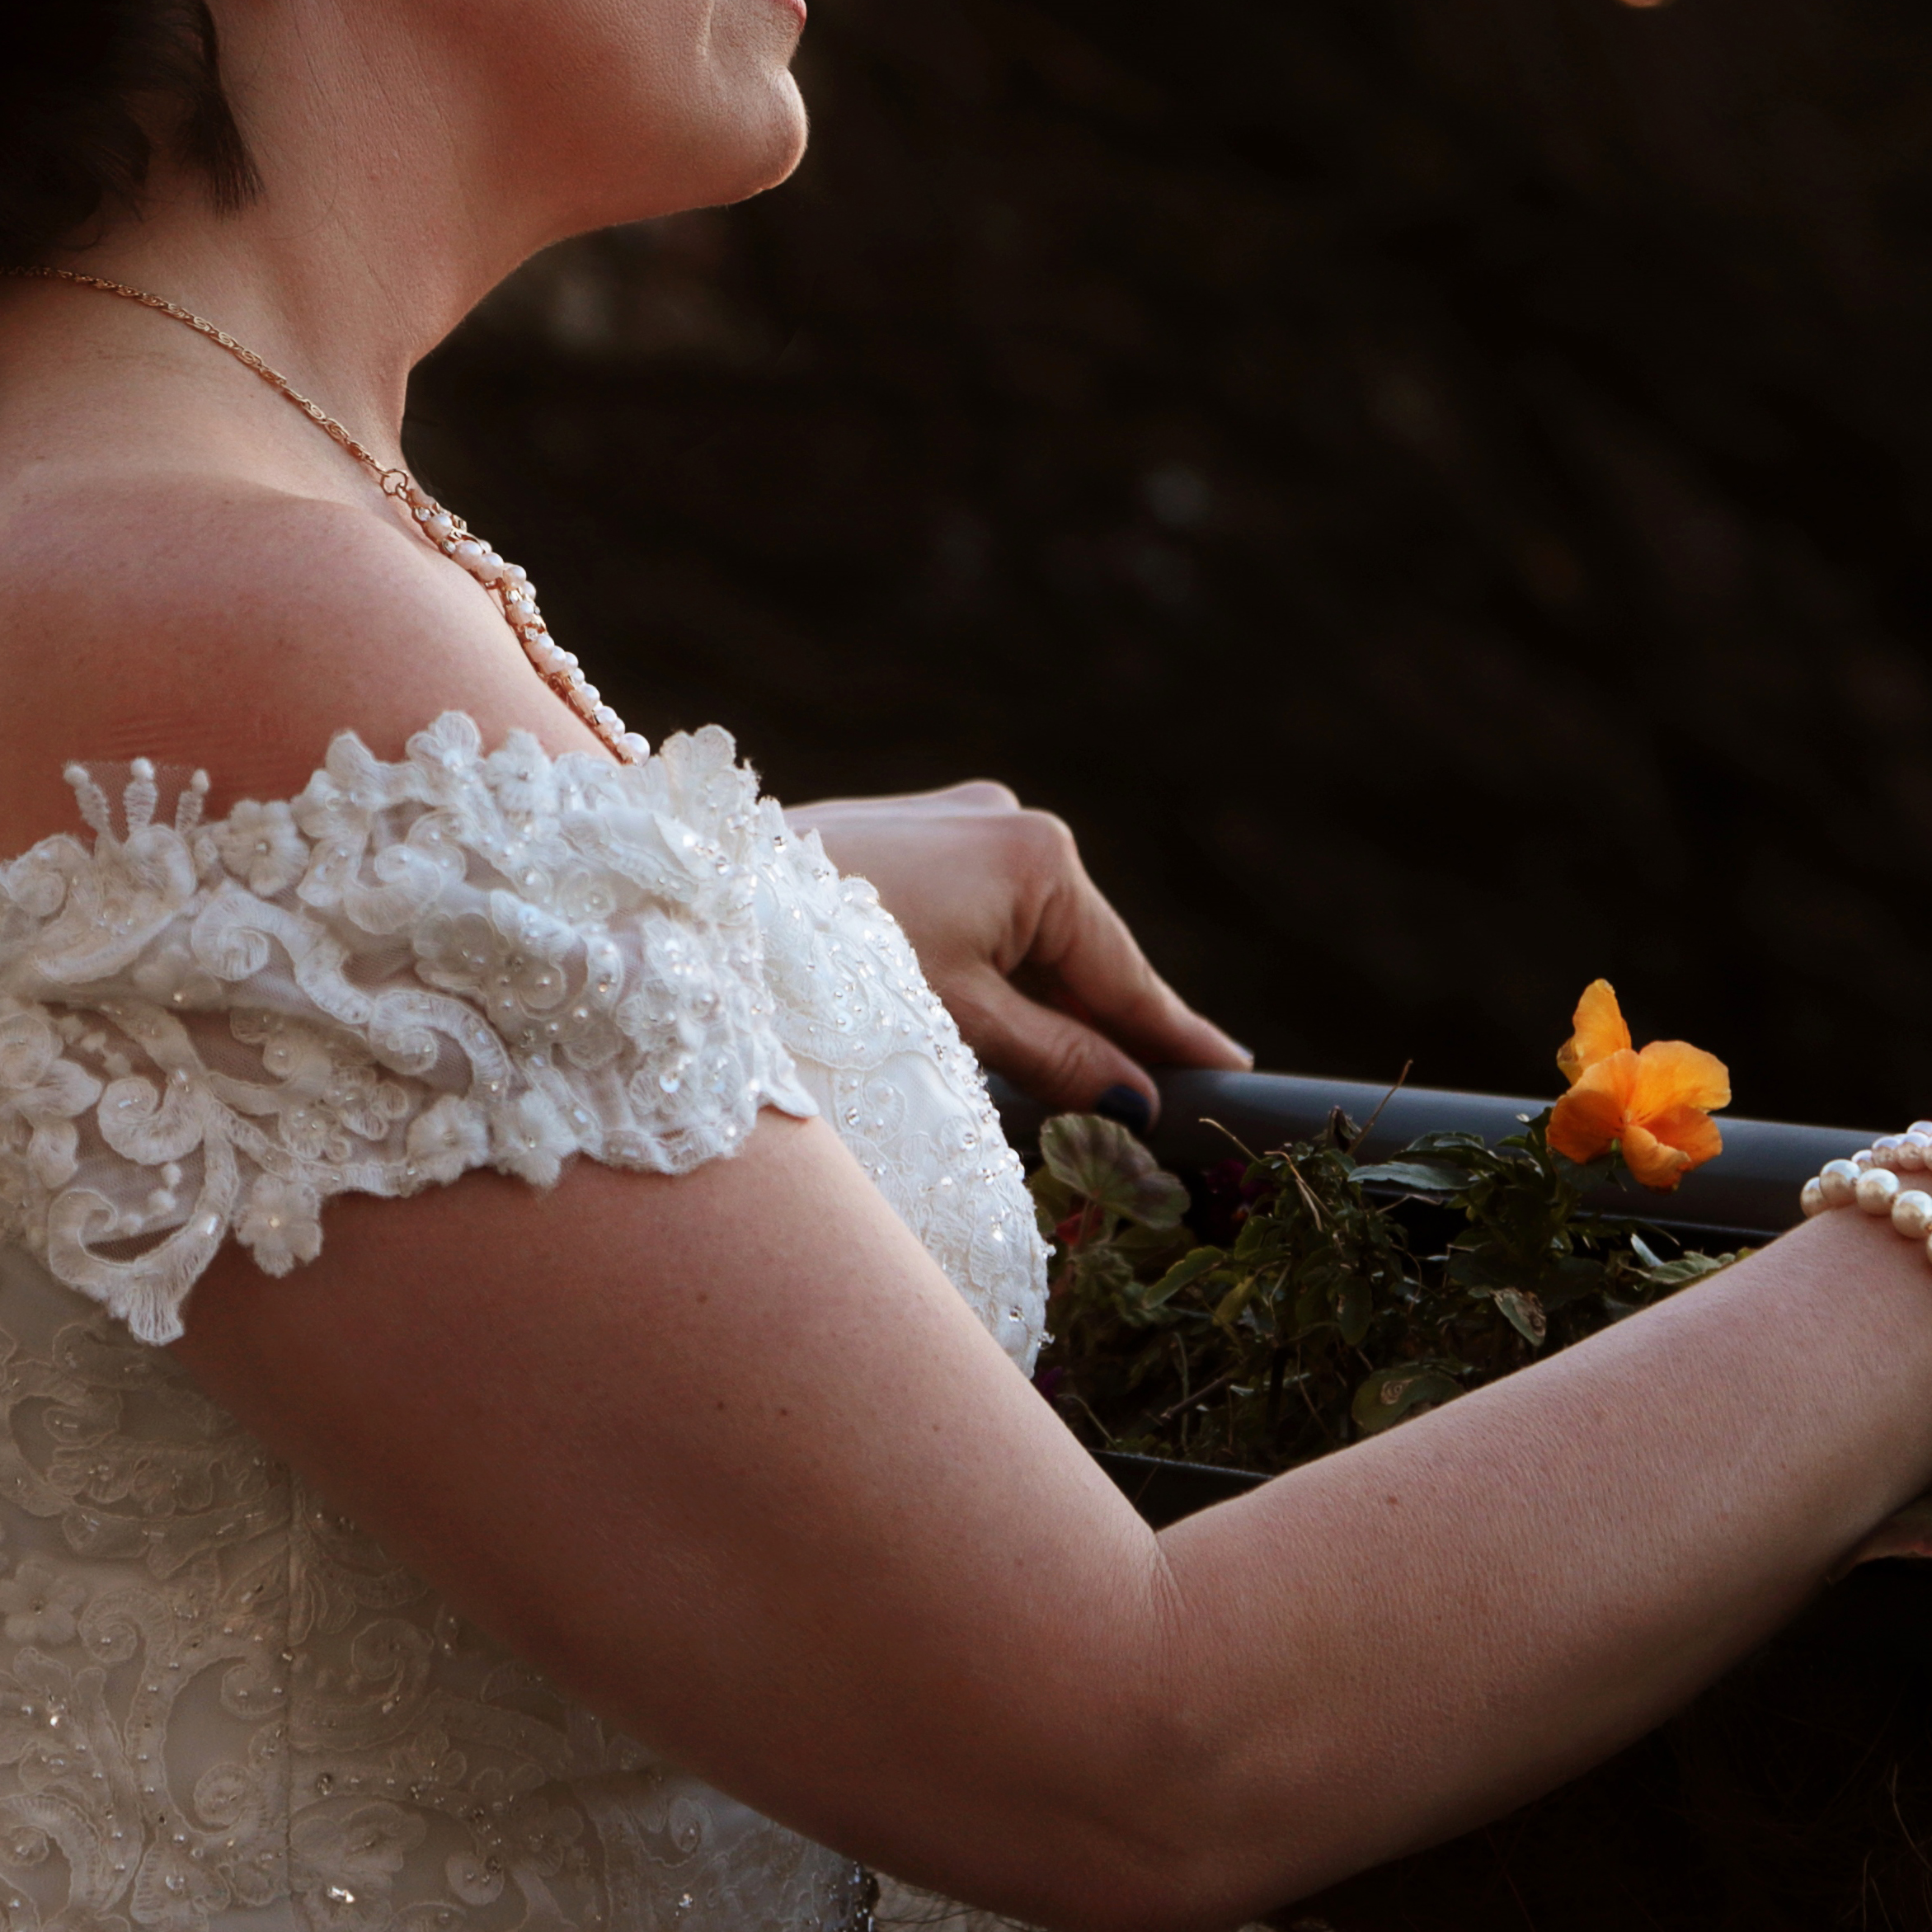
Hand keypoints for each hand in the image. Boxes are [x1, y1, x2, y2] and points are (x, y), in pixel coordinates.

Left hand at [790, 782, 1250, 1112]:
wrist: (695, 904)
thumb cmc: (825, 966)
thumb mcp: (955, 1026)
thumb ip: (1055, 1061)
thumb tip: (1137, 1104)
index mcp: (1037, 857)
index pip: (1123, 974)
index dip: (1173, 1035)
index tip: (1236, 1071)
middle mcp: (1008, 821)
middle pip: (1079, 955)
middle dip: (1101, 1030)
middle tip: (1148, 1109)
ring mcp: (958, 822)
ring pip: (1029, 939)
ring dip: (1041, 1008)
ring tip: (1062, 1086)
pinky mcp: (913, 836)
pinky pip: (983, 917)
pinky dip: (994, 975)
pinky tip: (988, 1027)